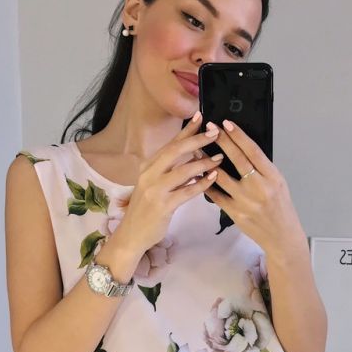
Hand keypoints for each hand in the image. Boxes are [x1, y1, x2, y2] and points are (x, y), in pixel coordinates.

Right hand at [116, 115, 222, 253]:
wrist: (132, 234)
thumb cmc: (146, 210)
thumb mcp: (154, 185)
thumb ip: (170, 172)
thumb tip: (193, 157)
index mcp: (147, 166)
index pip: (169, 144)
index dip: (186, 130)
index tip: (200, 117)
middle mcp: (149, 174)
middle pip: (175, 151)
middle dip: (196, 140)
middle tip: (215, 133)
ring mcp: (155, 190)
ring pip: (183, 171)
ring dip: (203, 163)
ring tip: (219, 158)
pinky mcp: (163, 205)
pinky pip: (187, 191)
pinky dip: (202, 184)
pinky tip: (213, 178)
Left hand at [203, 120, 303, 253]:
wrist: (281, 236)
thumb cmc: (280, 206)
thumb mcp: (278, 183)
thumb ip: (262, 168)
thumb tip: (243, 147)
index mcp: (272, 177)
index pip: (253, 151)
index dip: (238, 135)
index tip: (227, 123)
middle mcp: (259, 187)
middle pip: (237, 159)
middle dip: (221, 141)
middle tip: (210, 128)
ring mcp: (246, 201)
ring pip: (221, 176)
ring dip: (207, 161)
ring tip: (197, 149)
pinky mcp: (235, 213)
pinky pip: (216, 195)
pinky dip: (206, 183)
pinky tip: (198, 173)